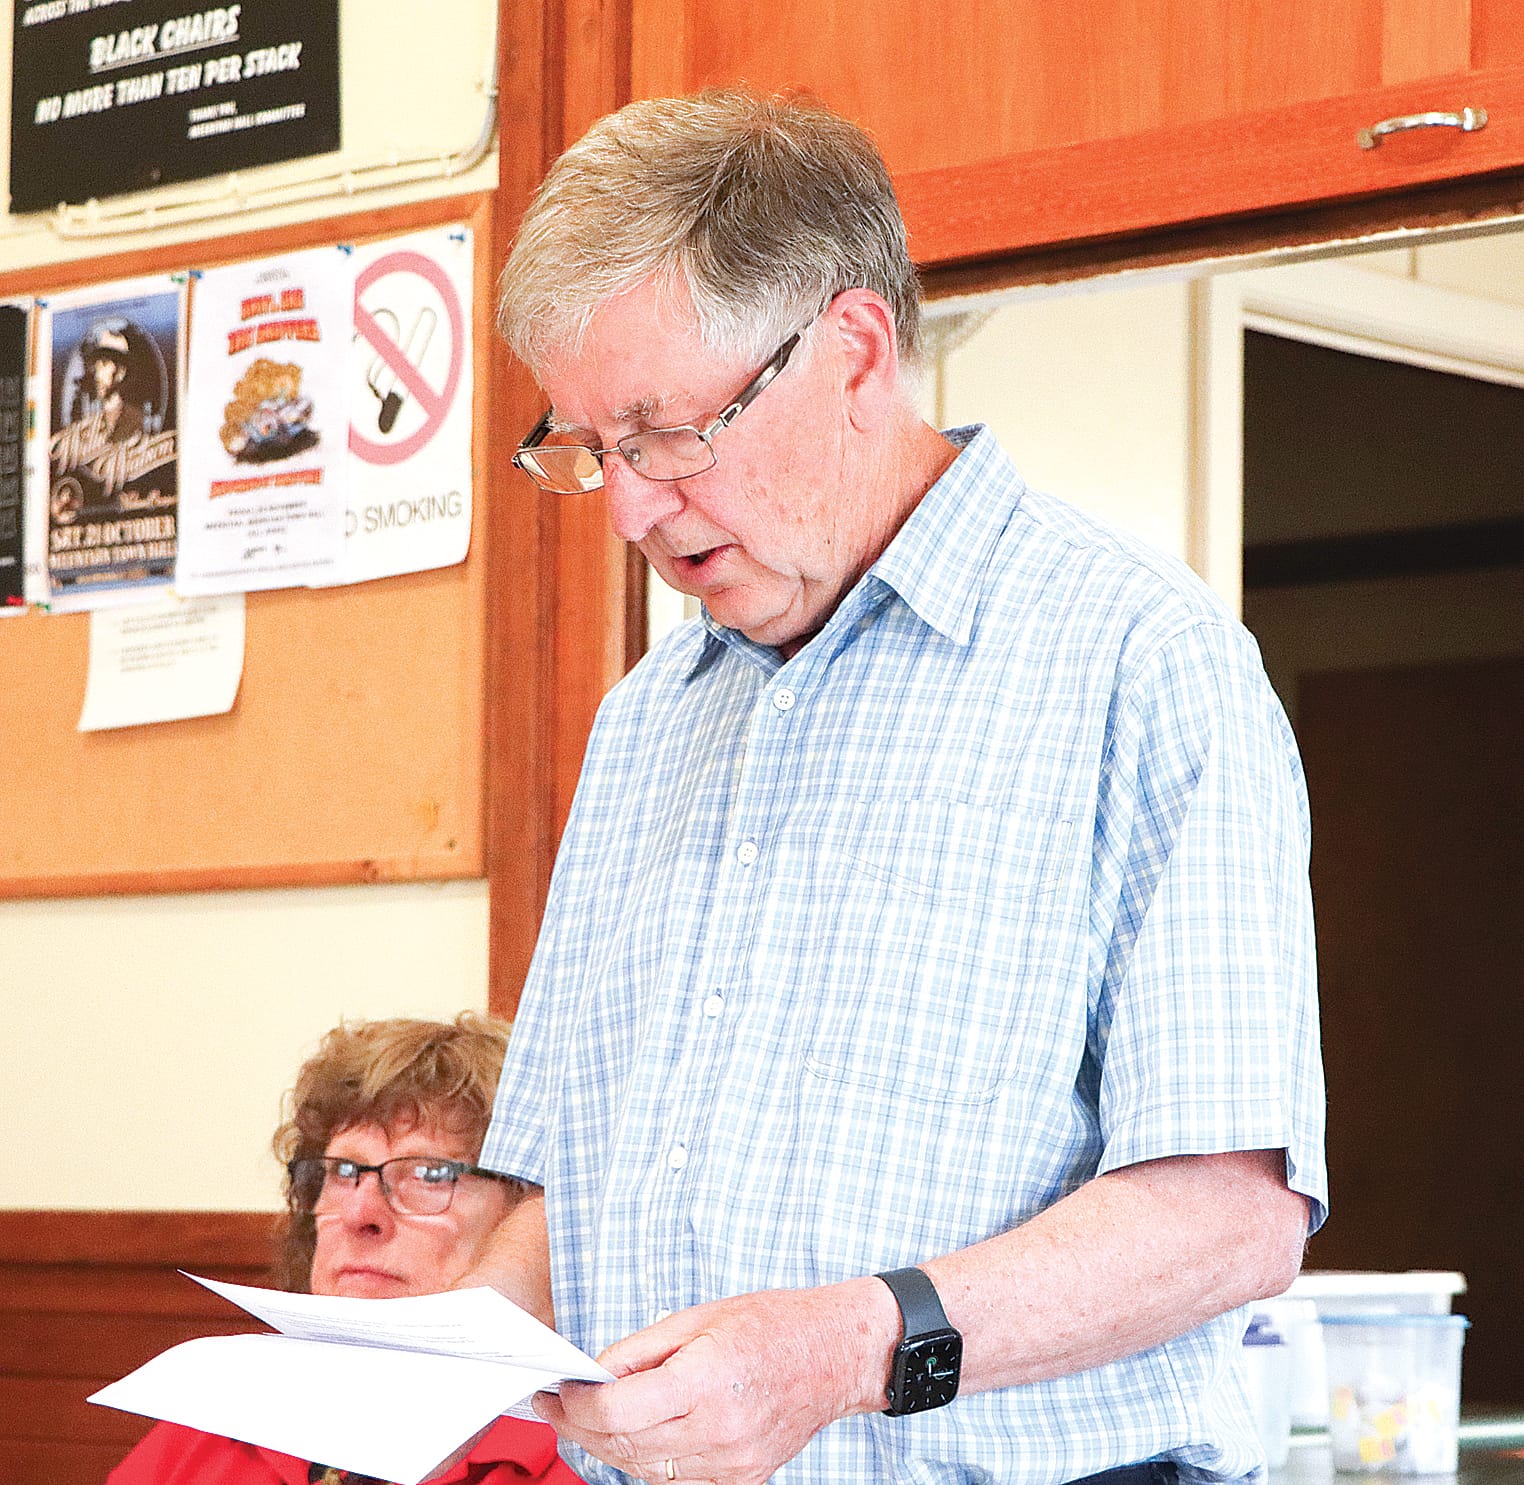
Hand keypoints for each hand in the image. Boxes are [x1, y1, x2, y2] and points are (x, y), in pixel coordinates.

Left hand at [534, 1279, 896, 1484]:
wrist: (837, 1354)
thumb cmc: (773, 1324)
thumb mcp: (698, 1317)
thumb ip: (640, 1350)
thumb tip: (594, 1375)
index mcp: (707, 1381)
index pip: (618, 1411)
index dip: (575, 1406)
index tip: (553, 1391)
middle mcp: (719, 1431)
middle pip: (624, 1445)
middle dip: (580, 1427)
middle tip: (555, 1406)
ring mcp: (732, 1463)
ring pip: (645, 1470)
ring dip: (607, 1448)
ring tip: (586, 1420)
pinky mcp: (742, 1479)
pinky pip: (676, 1479)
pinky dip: (647, 1459)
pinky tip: (634, 1435)